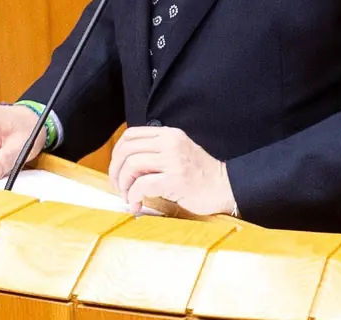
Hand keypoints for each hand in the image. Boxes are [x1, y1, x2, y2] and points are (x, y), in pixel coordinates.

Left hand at [108, 126, 235, 215]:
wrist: (225, 187)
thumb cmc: (200, 174)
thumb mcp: (178, 152)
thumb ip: (156, 151)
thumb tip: (126, 163)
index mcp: (169, 134)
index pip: (131, 135)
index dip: (117, 152)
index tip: (117, 168)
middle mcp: (170, 144)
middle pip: (127, 150)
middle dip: (116, 170)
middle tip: (118, 186)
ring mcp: (173, 161)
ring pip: (132, 166)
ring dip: (123, 185)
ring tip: (128, 197)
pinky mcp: (175, 181)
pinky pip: (142, 185)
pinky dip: (133, 196)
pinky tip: (136, 205)